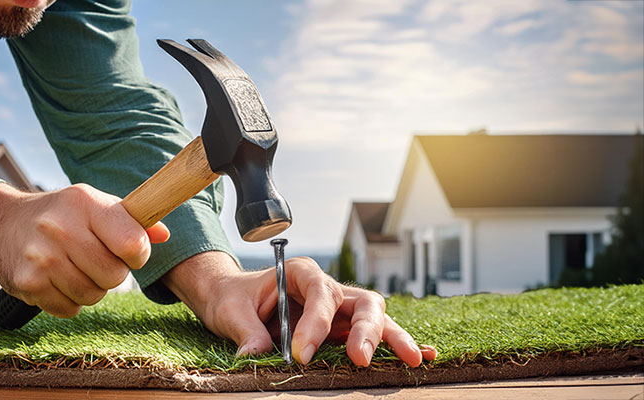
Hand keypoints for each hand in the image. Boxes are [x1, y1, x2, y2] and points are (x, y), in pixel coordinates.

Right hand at [0, 183, 169, 317]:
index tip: (129, 251)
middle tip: (95, 259)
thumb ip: (132, 220)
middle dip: (111, 272)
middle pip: (115, 275)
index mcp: (84, 203)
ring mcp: (41, 258)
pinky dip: (68, 300)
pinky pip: (70, 309)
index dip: (138, 254)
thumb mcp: (94, 204)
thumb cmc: (59, 214)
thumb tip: (164, 235)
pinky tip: (56, 279)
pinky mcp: (28, 284)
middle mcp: (60, 228)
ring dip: (91, 288)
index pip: (133, 243)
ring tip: (74, 267)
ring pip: (94, 295)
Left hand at [163, 252, 436, 366]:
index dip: (316, 322)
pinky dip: (392, 346)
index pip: (319, 292)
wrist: (232, 301)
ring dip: (391, 338)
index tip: (301, 354)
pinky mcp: (342, 332)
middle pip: (360, 301)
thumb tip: (255, 354)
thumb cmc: (233, 298)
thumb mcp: (230, 311)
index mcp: (300, 272)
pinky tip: (417, 358)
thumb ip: (245, 331)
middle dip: (365, 330)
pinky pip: (371, 337)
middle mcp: (326, 289)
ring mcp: (339, 310)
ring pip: (375, 319)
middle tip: (360, 359)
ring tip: (412, 360)